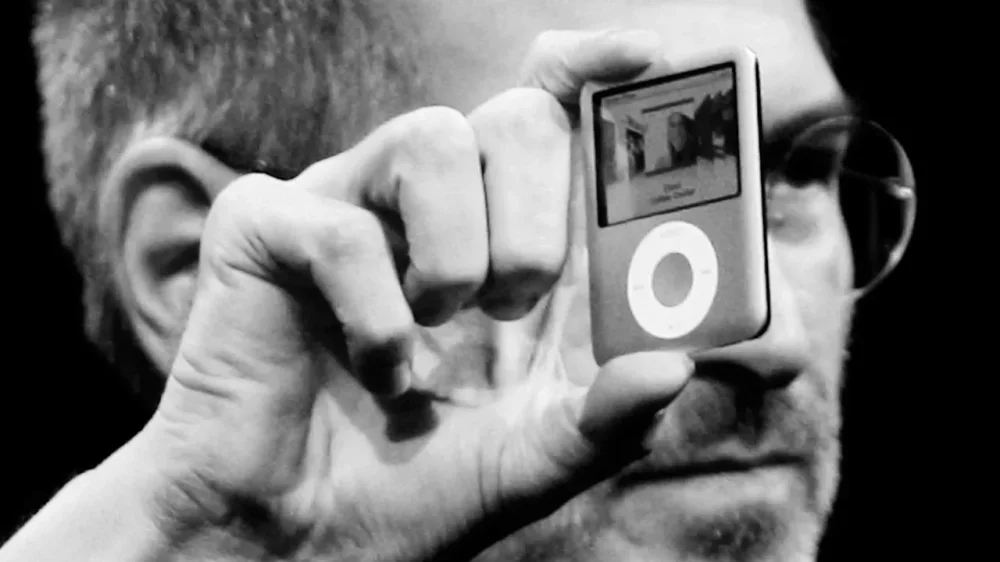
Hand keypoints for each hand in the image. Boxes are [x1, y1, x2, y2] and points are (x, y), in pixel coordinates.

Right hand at [137, 29, 690, 561]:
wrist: (297, 537)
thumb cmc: (413, 486)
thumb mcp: (536, 458)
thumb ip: (609, 416)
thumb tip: (676, 364)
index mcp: (505, 240)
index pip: (560, 117)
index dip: (600, 76)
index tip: (645, 60)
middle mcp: (433, 208)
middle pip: (516, 115)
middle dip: (538, 220)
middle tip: (514, 302)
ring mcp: (350, 208)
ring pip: (433, 139)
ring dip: (455, 257)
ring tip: (436, 330)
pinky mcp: (268, 229)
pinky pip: (340, 226)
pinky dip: (374, 315)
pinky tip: (376, 369)